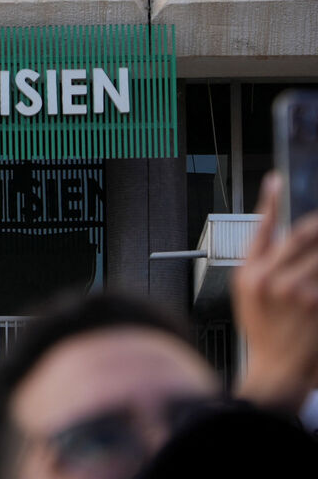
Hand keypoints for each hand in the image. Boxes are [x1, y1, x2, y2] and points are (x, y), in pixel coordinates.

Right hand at [234, 173, 317, 413]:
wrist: (277, 371)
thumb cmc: (263, 331)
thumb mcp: (246, 290)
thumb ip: (259, 253)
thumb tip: (273, 214)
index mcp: (252, 273)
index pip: (271, 228)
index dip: (278, 205)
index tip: (283, 185)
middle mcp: (274, 280)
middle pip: (306, 236)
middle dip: (317, 228)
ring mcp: (298, 293)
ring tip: (313, 270)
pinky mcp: (317, 306)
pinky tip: (315, 283)